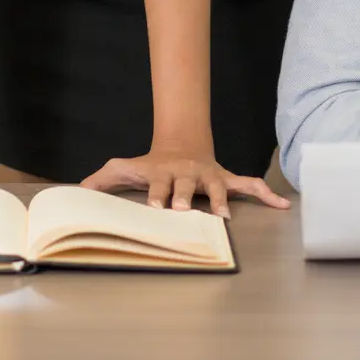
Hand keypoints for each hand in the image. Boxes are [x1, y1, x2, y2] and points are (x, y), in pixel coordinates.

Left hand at [80, 143, 290, 219]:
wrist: (181, 144)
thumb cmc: (150, 164)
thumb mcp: (124, 167)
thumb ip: (102, 179)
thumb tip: (77, 192)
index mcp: (163, 174)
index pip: (158, 186)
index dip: (157, 195)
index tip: (156, 207)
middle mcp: (188, 175)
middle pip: (187, 187)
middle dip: (187, 198)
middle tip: (186, 210)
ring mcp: (210, 177)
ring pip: (219, 188)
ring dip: (222, 200)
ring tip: (225, 215)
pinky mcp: (227, 179)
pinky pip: (250, 186)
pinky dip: (267, 194)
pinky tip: (282, 205)